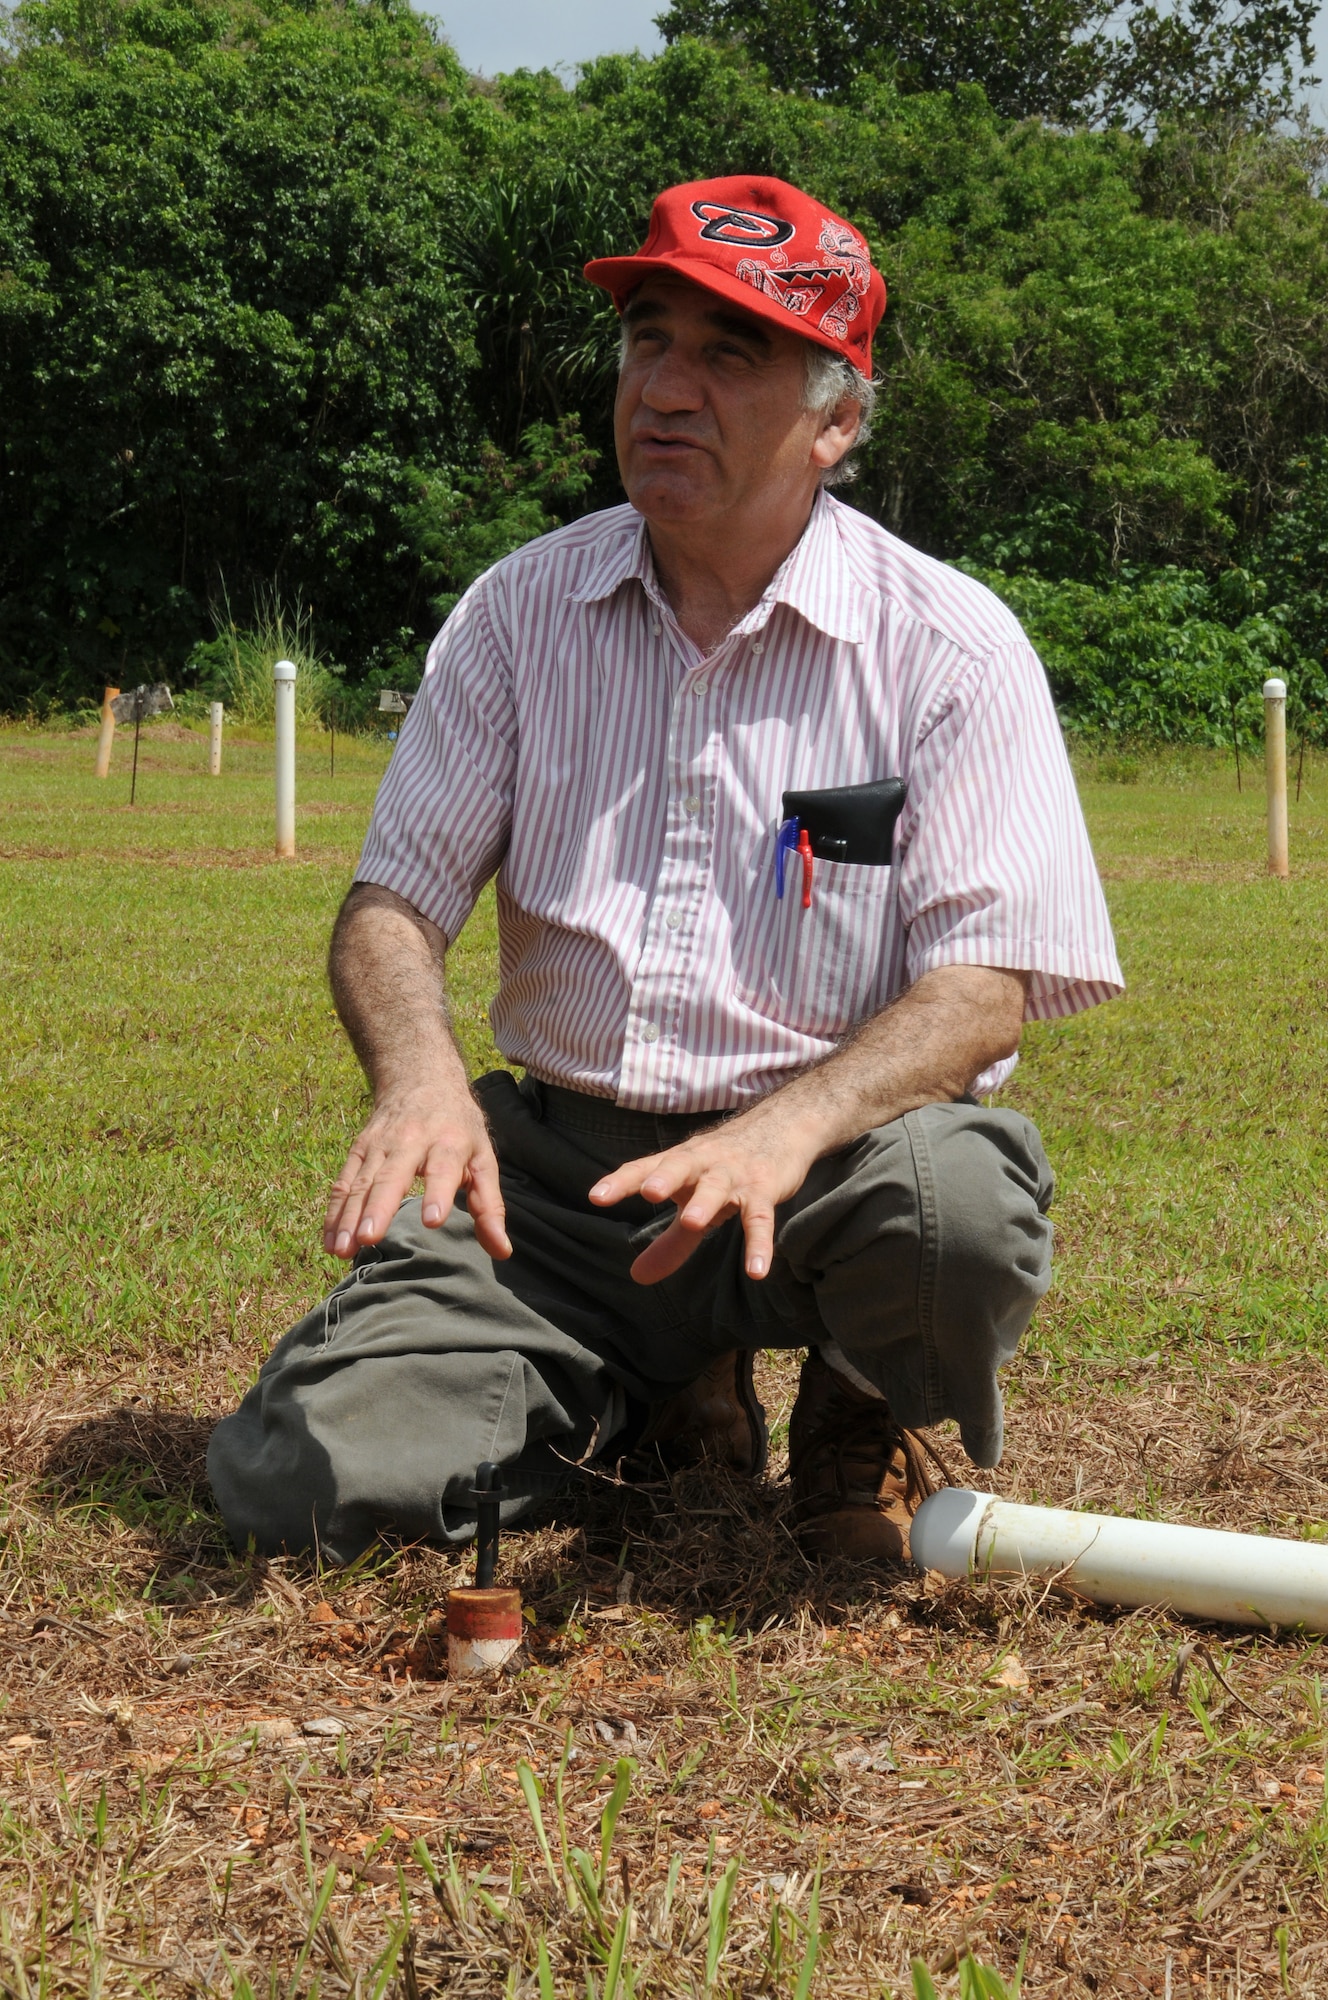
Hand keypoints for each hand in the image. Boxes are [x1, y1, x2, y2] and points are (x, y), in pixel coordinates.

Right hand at [322, 1086, 510, 1261]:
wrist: (421, 1078)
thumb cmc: (459, 1128)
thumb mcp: (483, 1158)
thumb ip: (490, 1206)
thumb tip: (502, 1250)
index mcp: (448, 1142)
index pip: (442, 1169)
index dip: (437, 1193)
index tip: (432, 1221)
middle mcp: (411, 1141)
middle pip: (392, 1176)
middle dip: (380, 1208)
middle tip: (370, 1238)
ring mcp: (380, 1144)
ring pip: (362, 1182)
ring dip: (350, 1217)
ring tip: (344, 1249)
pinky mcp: (359, 1149)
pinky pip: (344, 1183)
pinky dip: (335, 1213)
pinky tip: (332, 1242)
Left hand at [588, 1106, 819, 1284]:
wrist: (781, 1126)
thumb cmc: (725, 1167)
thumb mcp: (695, 1202)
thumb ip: (669, 1242)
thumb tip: (637, 1277)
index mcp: (679, 1163)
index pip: (645, 1168)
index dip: (621, 1181)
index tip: (596, 1197)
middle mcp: (703, 1163)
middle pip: (681, 1165)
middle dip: (665, 1177)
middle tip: (650, 1192)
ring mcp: (735, 1175)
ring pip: (718, 1185)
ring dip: (706, 1201)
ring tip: (693, 1221)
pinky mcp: (765, 1188)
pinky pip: (761, 1217)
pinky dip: (760, 1243)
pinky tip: (756, 1271)